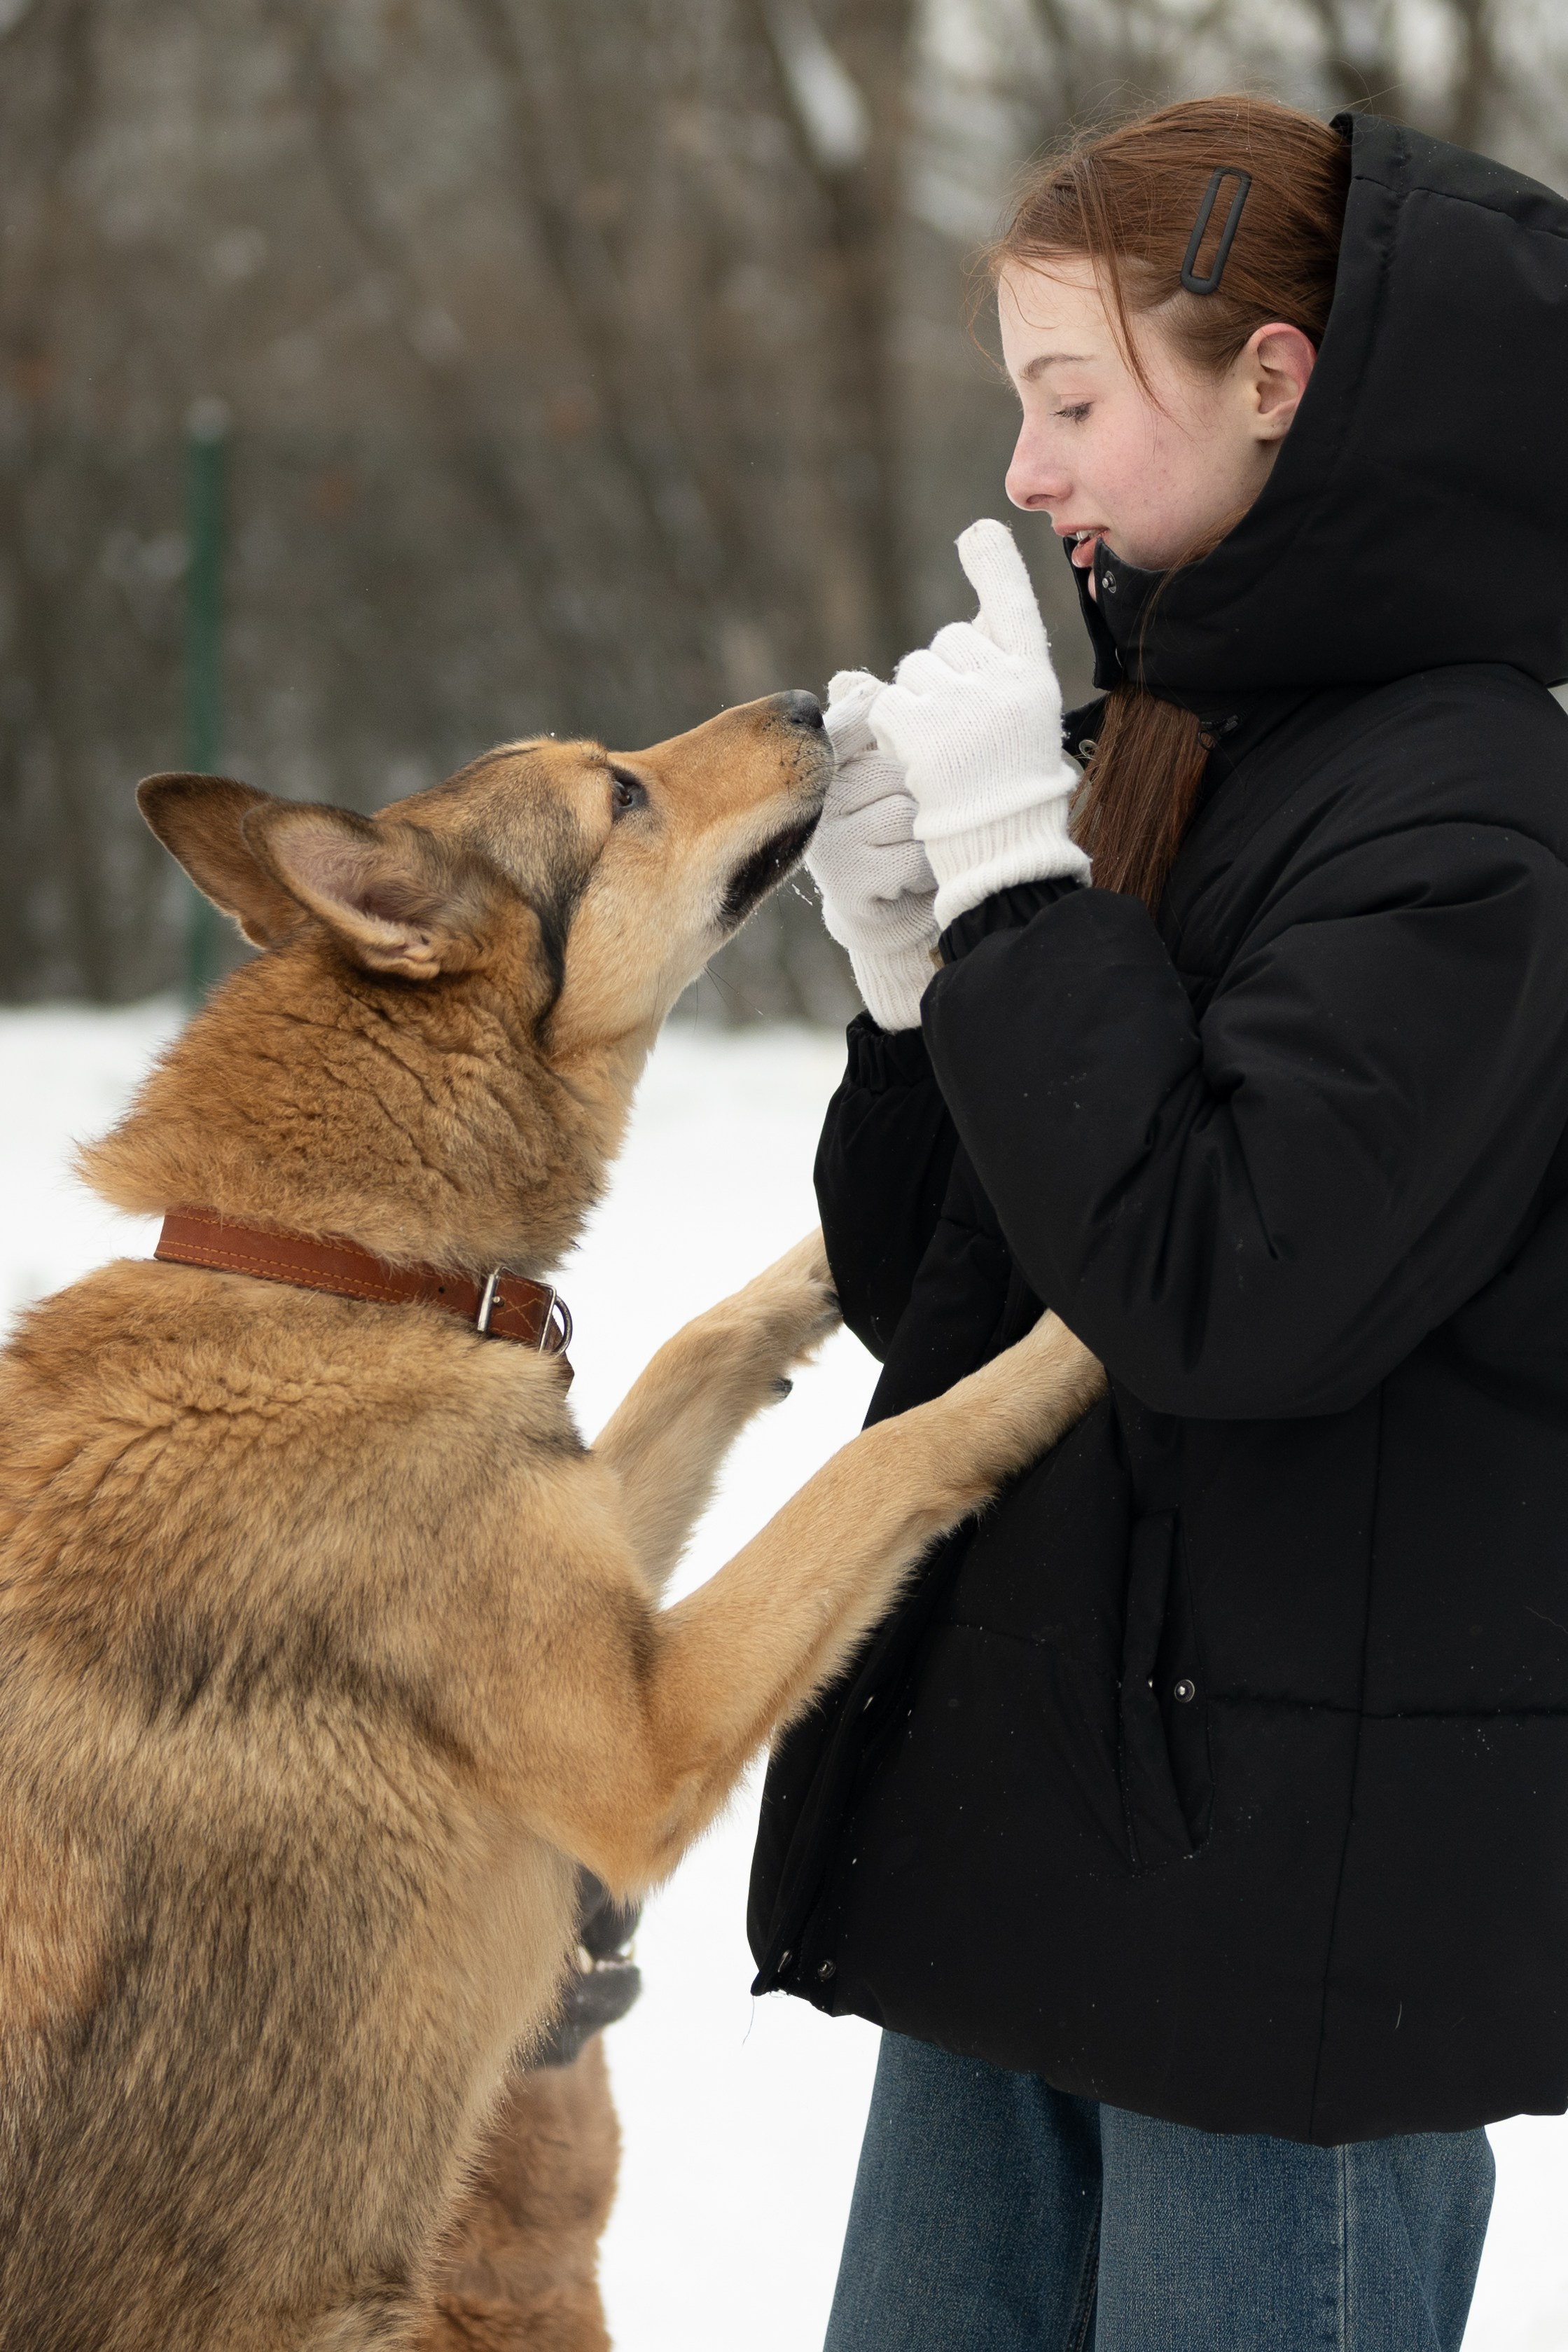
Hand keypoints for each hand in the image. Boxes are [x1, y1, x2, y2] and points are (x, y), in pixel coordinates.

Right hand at [806, 668, 938, 1032]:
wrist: (890, 912)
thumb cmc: (896, 829)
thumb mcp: (887, 774)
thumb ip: (878, 725)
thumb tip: (853, 678)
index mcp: (825, 766)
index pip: (849, 724)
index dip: (879, 725)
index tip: (902, 732)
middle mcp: (819, 802)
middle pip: (896, 771)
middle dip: (924, 793)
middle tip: (924, 815)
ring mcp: (830, 845)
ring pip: (907, 815)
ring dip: (930, 834)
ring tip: (920, 847)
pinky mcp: (848, 882)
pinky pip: (912, 857)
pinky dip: (927, 868)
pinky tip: (915, 877)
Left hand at [870, 520, 1088, 931]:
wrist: (1000, 847)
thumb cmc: (1009, 788)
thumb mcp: (1021, 721)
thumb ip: (996, 671)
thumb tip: (960, 628)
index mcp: (1033, 677)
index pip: (1014, 606)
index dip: (996, 566)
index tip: (979, 531)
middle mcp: (1003, 680)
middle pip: (947, 640)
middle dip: (942, 676)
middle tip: (960, 732)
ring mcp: (962, 701)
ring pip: (914, 670)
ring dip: (916, 705)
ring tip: (941, 751)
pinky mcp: (922, 726)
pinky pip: (888, 703)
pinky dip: (892, 729)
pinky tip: (916, 759)